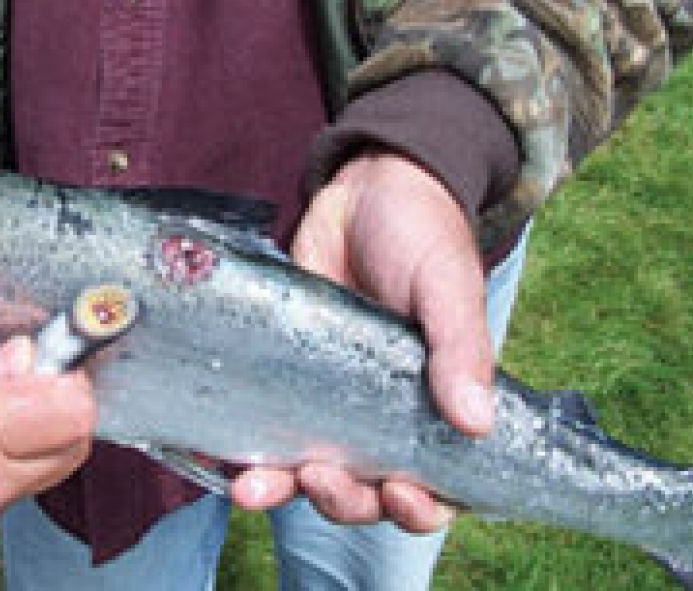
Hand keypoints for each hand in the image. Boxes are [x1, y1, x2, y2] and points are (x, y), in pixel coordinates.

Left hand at [231, 152, 493, 532]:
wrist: (364, 185)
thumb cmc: (422, 232)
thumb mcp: (448, 285)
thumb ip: (460, 348)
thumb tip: (476, 422)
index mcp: (437, 403)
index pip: (436, 484)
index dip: (419, 507)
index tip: (398, 496)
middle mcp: (383, 413)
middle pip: (364, 490)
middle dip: (342, 499)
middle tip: (319, 477)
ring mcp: (330, 396)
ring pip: (308, 469)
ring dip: (282, 488)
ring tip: (252, 488)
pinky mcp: (284, 371)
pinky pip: (265, 425)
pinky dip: (242, 448)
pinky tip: (215, 454)